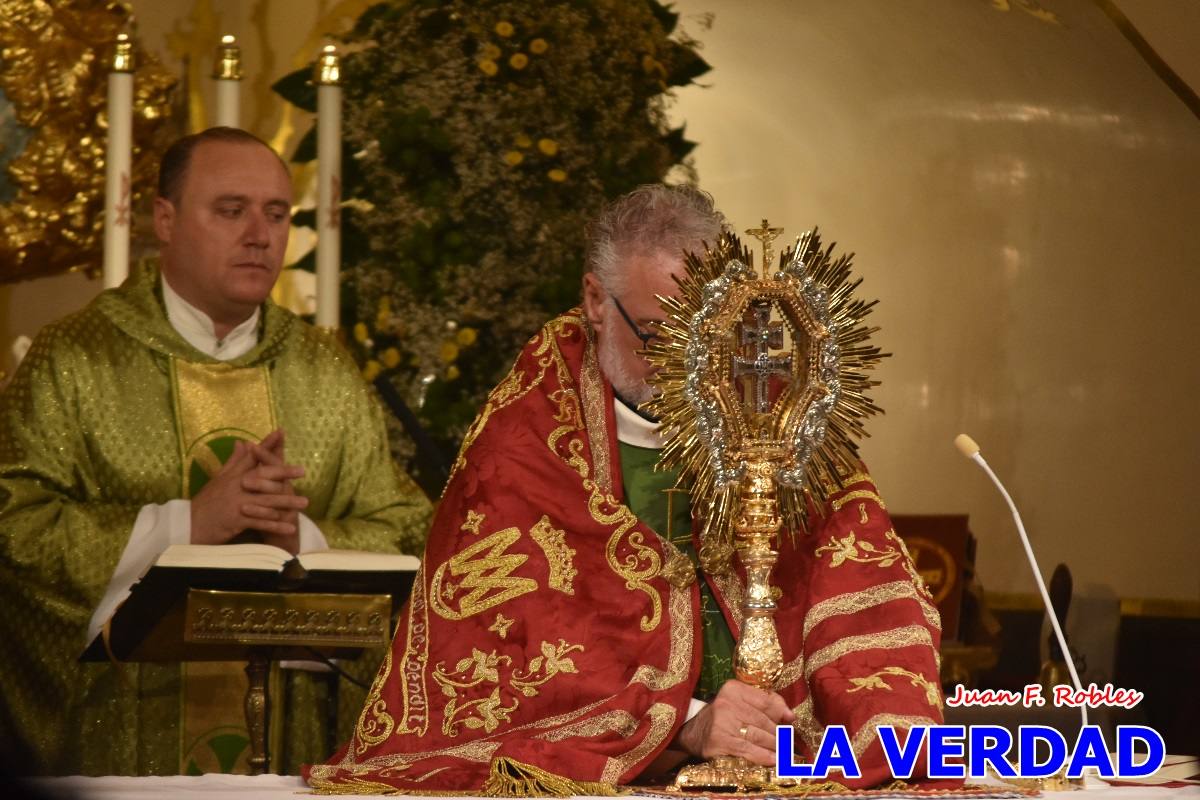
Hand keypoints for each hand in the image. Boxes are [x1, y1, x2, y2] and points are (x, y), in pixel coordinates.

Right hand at [190, 439, 308, 545]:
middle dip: (283, 473)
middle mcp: (236, 486)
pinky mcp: (236, 520)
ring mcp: (237, 503)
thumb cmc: (206, 503)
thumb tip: (241, 442)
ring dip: (287, 502)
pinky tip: (290, 527)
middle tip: (302, 471)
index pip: (252, 457)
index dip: (266, 445)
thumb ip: (233, 462)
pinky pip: (260, 522)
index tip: (280, 433)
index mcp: (232, 475)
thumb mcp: (218, 479)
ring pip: (266, 501)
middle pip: (262, 476)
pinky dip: (276, 525)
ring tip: (305, 503)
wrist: (188, 525)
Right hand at [675, 680, 795, 766]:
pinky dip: (764, 756)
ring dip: (775, 746)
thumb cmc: (724, 717)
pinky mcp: (720, 741)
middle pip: (763, 720)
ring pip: (758, 736)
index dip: (781, 713)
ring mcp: (722, 722)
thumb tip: (790, 716)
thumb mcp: (740, 702)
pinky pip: (748, 749)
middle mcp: (727, 702)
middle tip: (789, 742)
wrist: (693, 732)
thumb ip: (766, 703)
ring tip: (784, 752)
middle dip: (780, 733)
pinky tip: (774, 760)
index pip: (765, 701)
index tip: (791, 722)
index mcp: (733, 689)